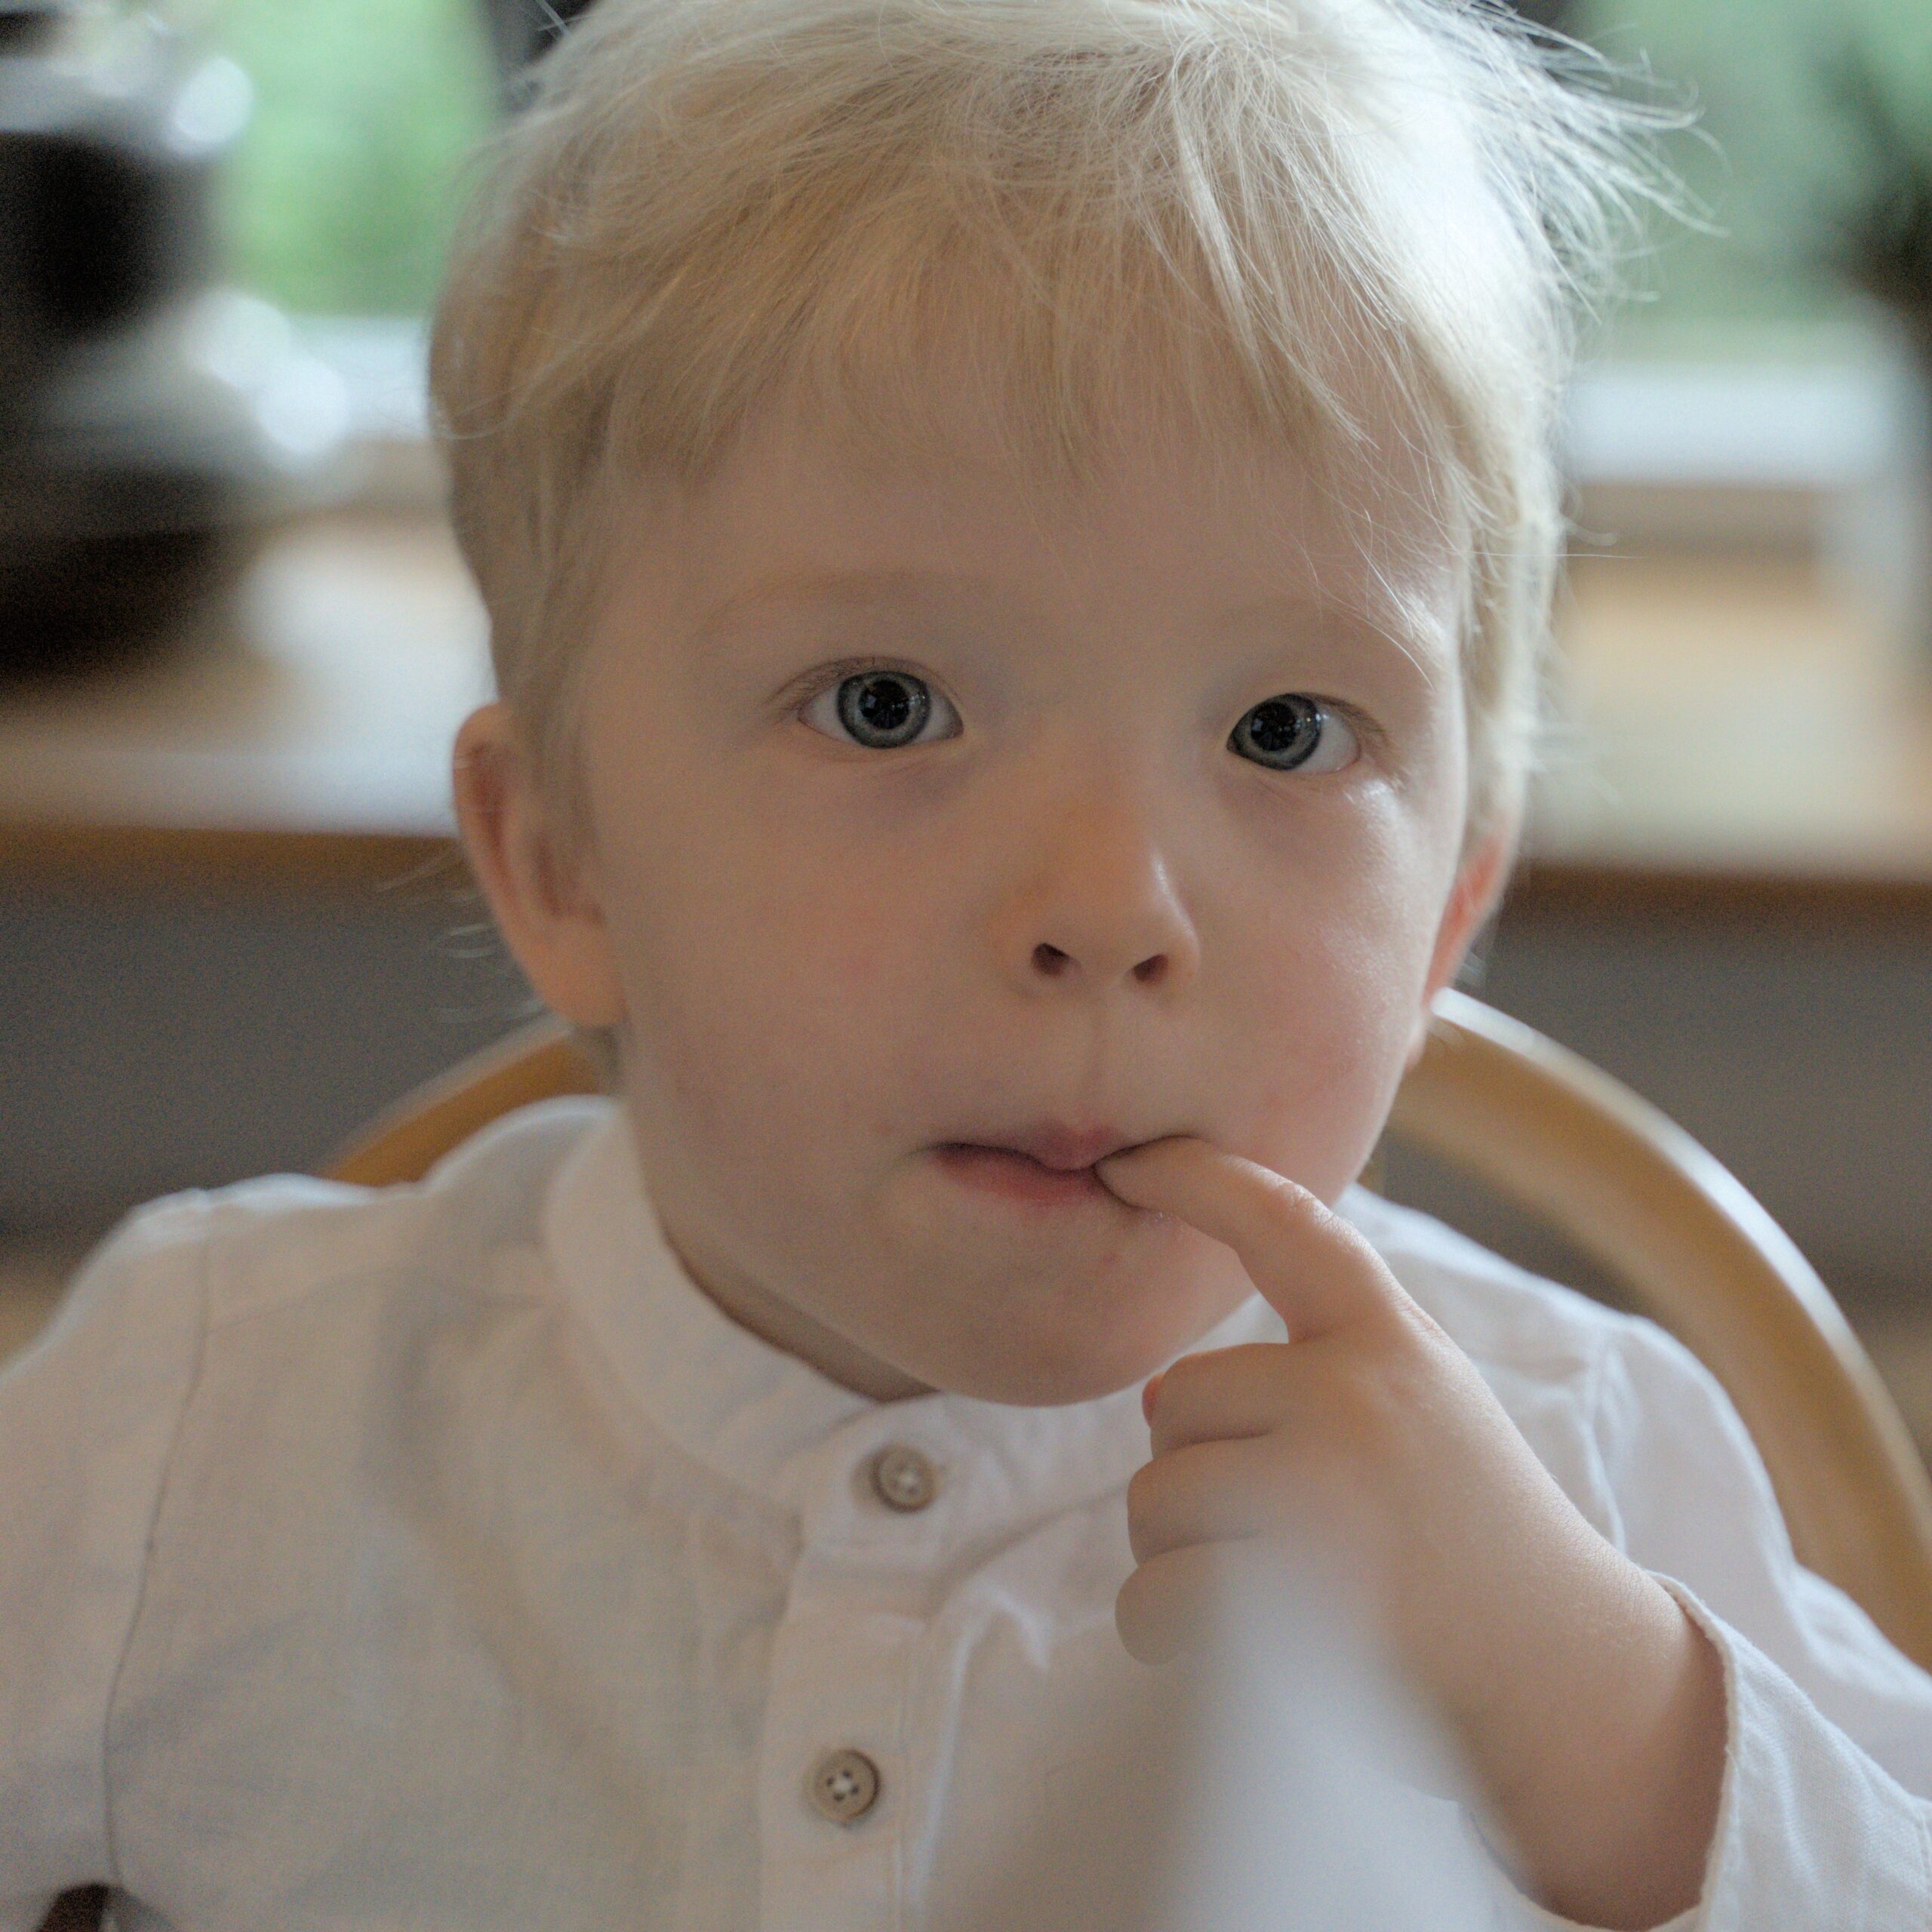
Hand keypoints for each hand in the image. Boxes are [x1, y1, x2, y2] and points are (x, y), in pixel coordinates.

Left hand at [1094, 1135, 1726, 1931]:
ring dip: (1175, 1553)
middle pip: (1175, 1400)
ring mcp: (1328, 1494)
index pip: (1284, 1224)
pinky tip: (1215, 1648)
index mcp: (1390, 1339)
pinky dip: (1159, 1630)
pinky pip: (1156, 1593)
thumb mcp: (1427, 1402)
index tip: (1129, 1162)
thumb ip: (1318, 1366)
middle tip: (1275, 1525)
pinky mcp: (1299, 1600)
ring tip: (1263, 1584)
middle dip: (1193, 1467)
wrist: (1565, 1673)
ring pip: (1154, 1497)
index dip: (1197, 1178)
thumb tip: (1153, 1395)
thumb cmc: (1470, 1533)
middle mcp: (1358, 1396)